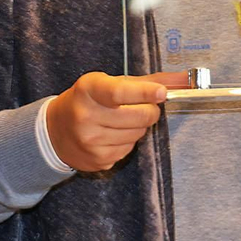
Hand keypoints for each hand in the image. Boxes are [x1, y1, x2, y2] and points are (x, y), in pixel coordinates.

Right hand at [45, 71, 182, 171]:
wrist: (55, 131)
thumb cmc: (90, 100)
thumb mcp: (110, 82)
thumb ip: (148, 81)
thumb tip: (185, 79)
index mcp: (89, 90)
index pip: (120, 92)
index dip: (144, 93)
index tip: (162, 93)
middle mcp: (86, 116)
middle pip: (137, 116)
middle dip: (150, 110)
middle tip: (147, 106)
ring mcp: (91, 141)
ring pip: (137, 135)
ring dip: (139, 126)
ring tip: (123, 119)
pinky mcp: (97, 160)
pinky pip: (128, 150)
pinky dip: (128, 141)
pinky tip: (114, 134)